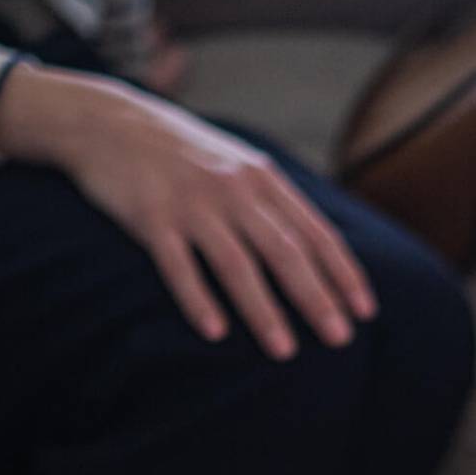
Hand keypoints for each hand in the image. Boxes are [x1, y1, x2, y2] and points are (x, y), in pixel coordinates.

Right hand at [0, 64, 376, 359]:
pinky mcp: (150, 217)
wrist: (110, 122)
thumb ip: (275, 203)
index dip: (343, 273)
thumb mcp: (238, 166)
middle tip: (340, 340)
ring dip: (263, 310)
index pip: (315, 232)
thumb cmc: (182, 155)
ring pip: (237, 263)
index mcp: (262, 180)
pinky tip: (215, 332)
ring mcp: (192, 203)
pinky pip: (178, 265)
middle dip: (316, 298)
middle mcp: (234, 190)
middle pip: (285, 251)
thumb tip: (318, 249)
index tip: (366, 312)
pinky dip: (198, 299)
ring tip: (284, 352)